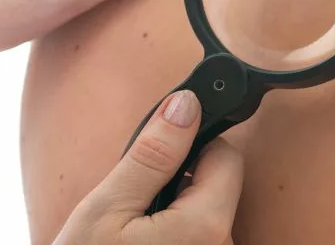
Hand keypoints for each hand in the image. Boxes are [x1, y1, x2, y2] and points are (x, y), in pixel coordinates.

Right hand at [55, 91, 243, 244]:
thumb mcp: (107, 207)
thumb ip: (153, 154)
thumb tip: (187, 104)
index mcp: (206, 227)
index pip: (227, 157)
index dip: (192, 145)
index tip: (157, 156)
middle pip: (219, 189)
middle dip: (181, 183)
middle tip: (134, 203)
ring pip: (207, 218)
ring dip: (175, 213)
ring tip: (132, 233)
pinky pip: (197, 242)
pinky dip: (173, 238)